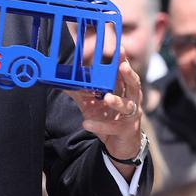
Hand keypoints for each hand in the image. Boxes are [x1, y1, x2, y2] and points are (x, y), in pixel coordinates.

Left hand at [66, 50, 142, 177]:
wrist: (119, 146)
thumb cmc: (108, 119)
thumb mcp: (92, 105)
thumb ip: (80, 92)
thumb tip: (62, 82)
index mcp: (124, 90)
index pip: (124, 73)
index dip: (123, 61)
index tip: (120, 49)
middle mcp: (131, 100)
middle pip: (134, 85)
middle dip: (128, 75)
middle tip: (122, 67)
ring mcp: (130, 115)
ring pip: (127, 106)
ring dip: (117, 101)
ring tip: (107, 97)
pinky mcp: (125, 130)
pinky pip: (112, 127)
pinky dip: (99, 125)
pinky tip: (86, 124)